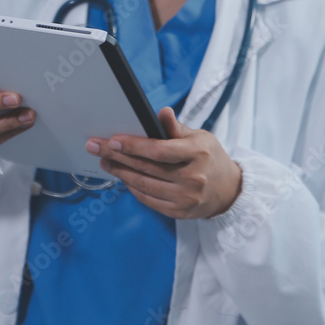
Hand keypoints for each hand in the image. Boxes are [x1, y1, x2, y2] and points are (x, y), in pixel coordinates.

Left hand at [85, 107, 241, 218]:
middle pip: (146, 167)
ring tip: (106, 161)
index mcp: (198, 154)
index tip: (113, 140)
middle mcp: (192, 178)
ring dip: (120, 172)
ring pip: (143, 185)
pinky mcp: (179, 212)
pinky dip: (132, 188)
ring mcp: (186, 198)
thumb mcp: (200, 138)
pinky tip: (123, 177)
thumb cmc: (209, 158)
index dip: (134, 146)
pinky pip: (148, 200)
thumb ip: (176, 128)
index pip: (160, 150)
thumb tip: (162, 112)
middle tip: (96, 147)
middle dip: (117, 156)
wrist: (228, 190)